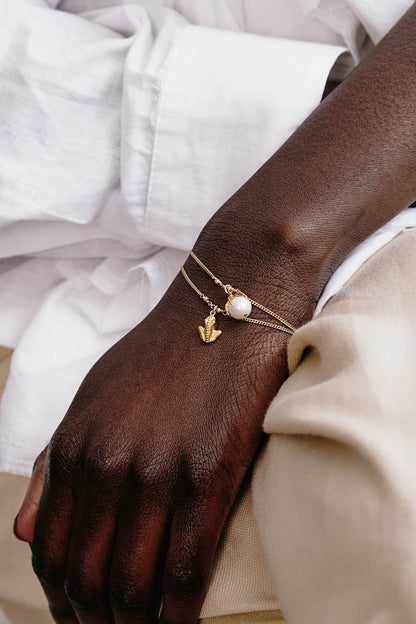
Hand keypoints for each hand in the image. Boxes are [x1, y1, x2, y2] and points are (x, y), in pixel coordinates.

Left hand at [14, 258, 308, 623]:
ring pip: (133, 586)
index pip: (49, 553)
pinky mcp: (209, 474)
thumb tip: (22, 531)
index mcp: (75, 447)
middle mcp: (106, 465)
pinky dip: (179, 616)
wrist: (225, 305)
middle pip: (87, 578)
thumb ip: (55, 462)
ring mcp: (157, 471)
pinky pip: (187, 570)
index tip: (81, 621)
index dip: (61, 603)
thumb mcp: (93, 396)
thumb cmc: (164, 353)